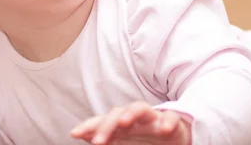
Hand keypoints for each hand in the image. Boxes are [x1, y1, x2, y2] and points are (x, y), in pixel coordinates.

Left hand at [70, 101, 191, 144]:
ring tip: (123, 123)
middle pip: (118, 113)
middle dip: (106, 126)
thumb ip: (103, 136)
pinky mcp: (174, 122)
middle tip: (98, 142)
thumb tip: (78, 133)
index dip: (88, 126)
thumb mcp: (122, 139)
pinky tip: (164, 129)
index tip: (74, 134)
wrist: (176, 135)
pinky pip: (171, 117)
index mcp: (122, 123)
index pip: (102, 120)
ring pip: (141, 108)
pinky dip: (168, 121)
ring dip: (131, 113)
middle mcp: (136, 118)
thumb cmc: (146, 137)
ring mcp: (154, 118)